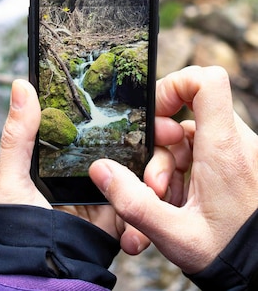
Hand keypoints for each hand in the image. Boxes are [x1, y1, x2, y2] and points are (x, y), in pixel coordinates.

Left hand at [0, 79, 176, 254]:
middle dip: (155, 134)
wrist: (44, 275)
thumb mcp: (12, 179)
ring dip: (160, 169)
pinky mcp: (124, 212)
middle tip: (170, 131)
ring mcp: (111, 188)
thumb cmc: (19, 226)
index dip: (122, 107)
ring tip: (159, 179)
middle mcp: (92, 164)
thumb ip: (18, 135)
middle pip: (131, 139)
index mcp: (67, 150)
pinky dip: (156, 202)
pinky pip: (148, 202)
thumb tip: (21, 85)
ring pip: (147, 167)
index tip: (145, 97)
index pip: (98, 119)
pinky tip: (157, 198)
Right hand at [89, 66, 257, 272]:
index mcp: (224, 149)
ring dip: (168, 163)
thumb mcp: (174, 235)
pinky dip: (181, 172)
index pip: (207, 81)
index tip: (155, 113)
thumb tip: (101, 169)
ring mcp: (235, 153)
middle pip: (188, 114)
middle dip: (160, 144)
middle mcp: (235, 144)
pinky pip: (200, 153)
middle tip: (153, 180)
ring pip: (190, 137)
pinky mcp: (233, 165)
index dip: (175, 84)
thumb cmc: (227, 255)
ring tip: (162, 200)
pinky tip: (174, 201)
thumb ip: (133, 202)